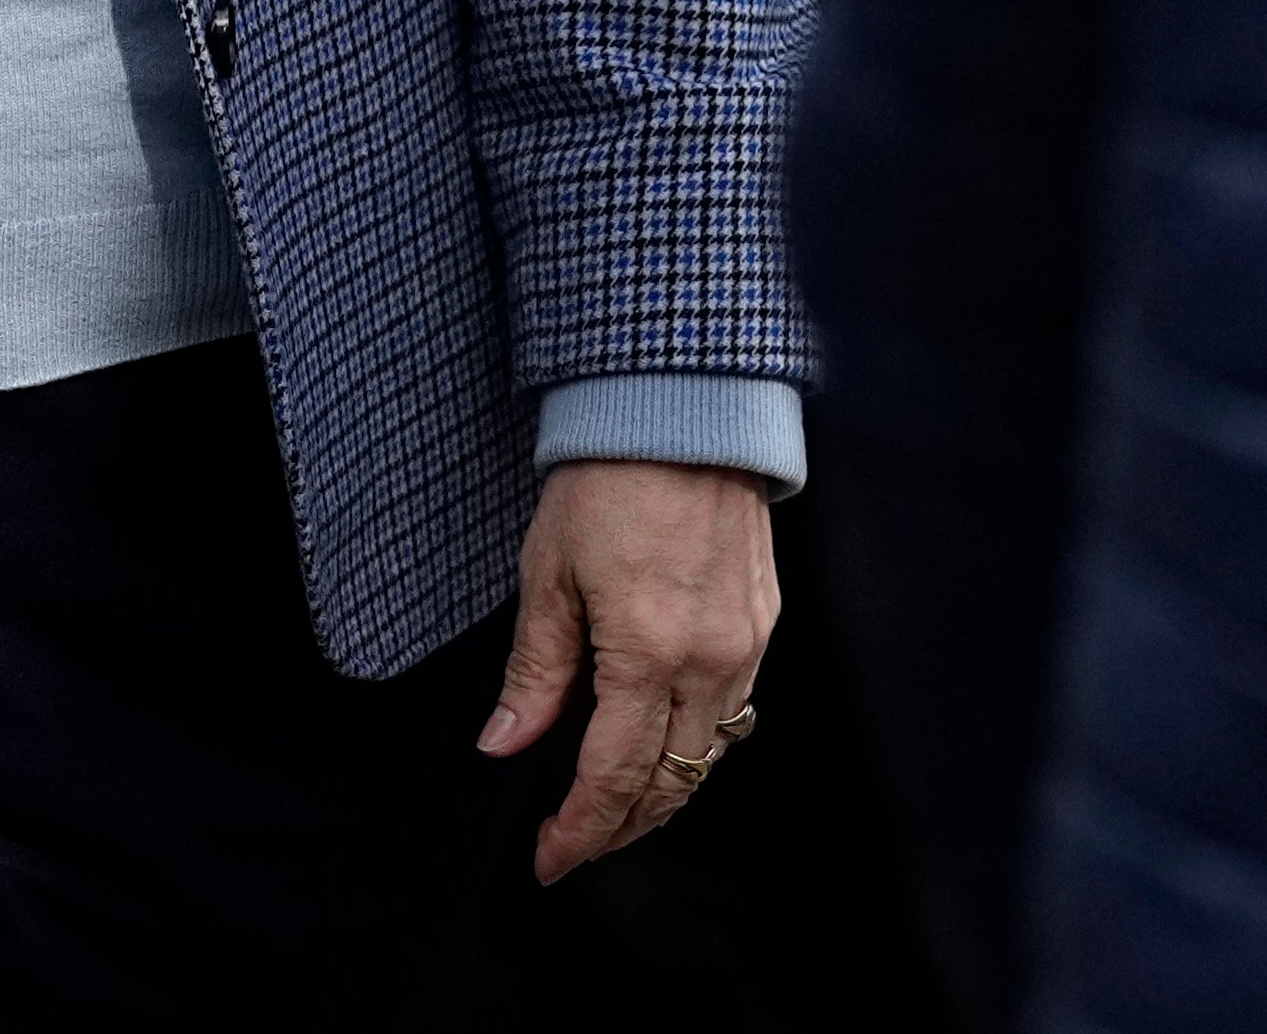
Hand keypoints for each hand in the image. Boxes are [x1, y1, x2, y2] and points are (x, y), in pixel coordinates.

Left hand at [476, 459, 780, 882]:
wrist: (683, 407)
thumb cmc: (607, 478)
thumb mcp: (548, 573)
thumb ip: (535, 671)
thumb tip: (503, 745)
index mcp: (648, 653)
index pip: (613, 778)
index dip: (579, 832)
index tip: (547, 859)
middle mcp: (710, 662)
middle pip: (671, 784)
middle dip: (620, 828)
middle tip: (574, 843)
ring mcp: (747, 645)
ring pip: (709, 756)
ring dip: (663, 793)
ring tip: (613, 806)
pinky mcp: (763, 622)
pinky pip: (734, 711)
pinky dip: (696, 744)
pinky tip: (662, 739)